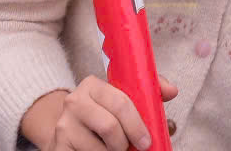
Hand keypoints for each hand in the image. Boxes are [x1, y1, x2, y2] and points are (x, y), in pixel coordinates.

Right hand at [22, 75, 178, 150]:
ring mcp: (63, 125)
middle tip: (134, 148)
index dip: (136, 125)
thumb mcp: (123, 98)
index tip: (146, 141)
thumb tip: (171, 91)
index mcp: (93, 85)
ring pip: (99, 148)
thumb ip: (149, 91)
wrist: (70, 129)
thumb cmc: (105, 113)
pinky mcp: (58, 146)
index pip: (120, 103)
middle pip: (109, 127)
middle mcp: (74, 101)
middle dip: (125, 142)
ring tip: (113, 148)